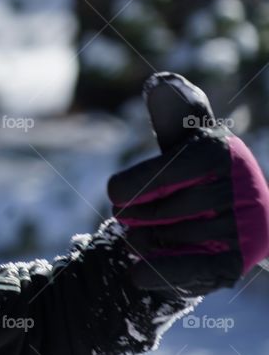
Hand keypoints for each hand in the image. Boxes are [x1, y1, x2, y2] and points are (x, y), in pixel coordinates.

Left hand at [107, 72, 268, 296]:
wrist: (237, 218)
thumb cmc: (198, 171)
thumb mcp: (187, 140)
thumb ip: (173, 113)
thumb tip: (161, 83)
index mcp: (217, 153)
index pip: (157, 176)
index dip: (128, 189)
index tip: (116, 194)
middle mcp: (235, 189)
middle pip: (157, 211)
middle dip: (134, 216)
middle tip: (126, 216)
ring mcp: (238, 228)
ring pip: (166, 239)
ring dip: (142, 241)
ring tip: (142, 235)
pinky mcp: (233, 263)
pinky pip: (184, 271)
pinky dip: (154, 271)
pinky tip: (137, 271)